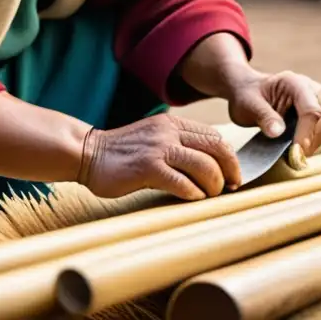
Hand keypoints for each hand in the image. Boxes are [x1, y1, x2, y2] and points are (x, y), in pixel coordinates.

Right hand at [78, 113, 241, 200]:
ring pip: (204, 165)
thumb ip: (178, 144)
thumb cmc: (122, 153)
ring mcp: (158, 148)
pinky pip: (182, 183)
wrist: (86, 153)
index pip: (214, 137)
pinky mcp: (147, 167)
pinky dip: (193, 193)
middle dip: (230, 170)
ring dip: (214, 185)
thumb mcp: (154, 138)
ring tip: (210, 195)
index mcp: (172, 123)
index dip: (230, 157)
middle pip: (216, 148)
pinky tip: (192, 198)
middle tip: (231, 187)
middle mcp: (168, 131)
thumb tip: (211, 166)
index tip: (233, 175)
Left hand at [227, 70, 320, 157]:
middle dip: (309, 141)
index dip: (306, 133)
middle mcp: (313, 89)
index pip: (310, 109)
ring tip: (293, 154)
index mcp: (295, 83)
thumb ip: (263, 116)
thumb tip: (278, 132)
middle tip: (292, 158)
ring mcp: (320, 101)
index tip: (296, 152)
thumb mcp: (248, 104)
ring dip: (312, 144)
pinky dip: (313, 143)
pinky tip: (297, 149)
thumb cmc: (248, 96)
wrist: (249, 92)